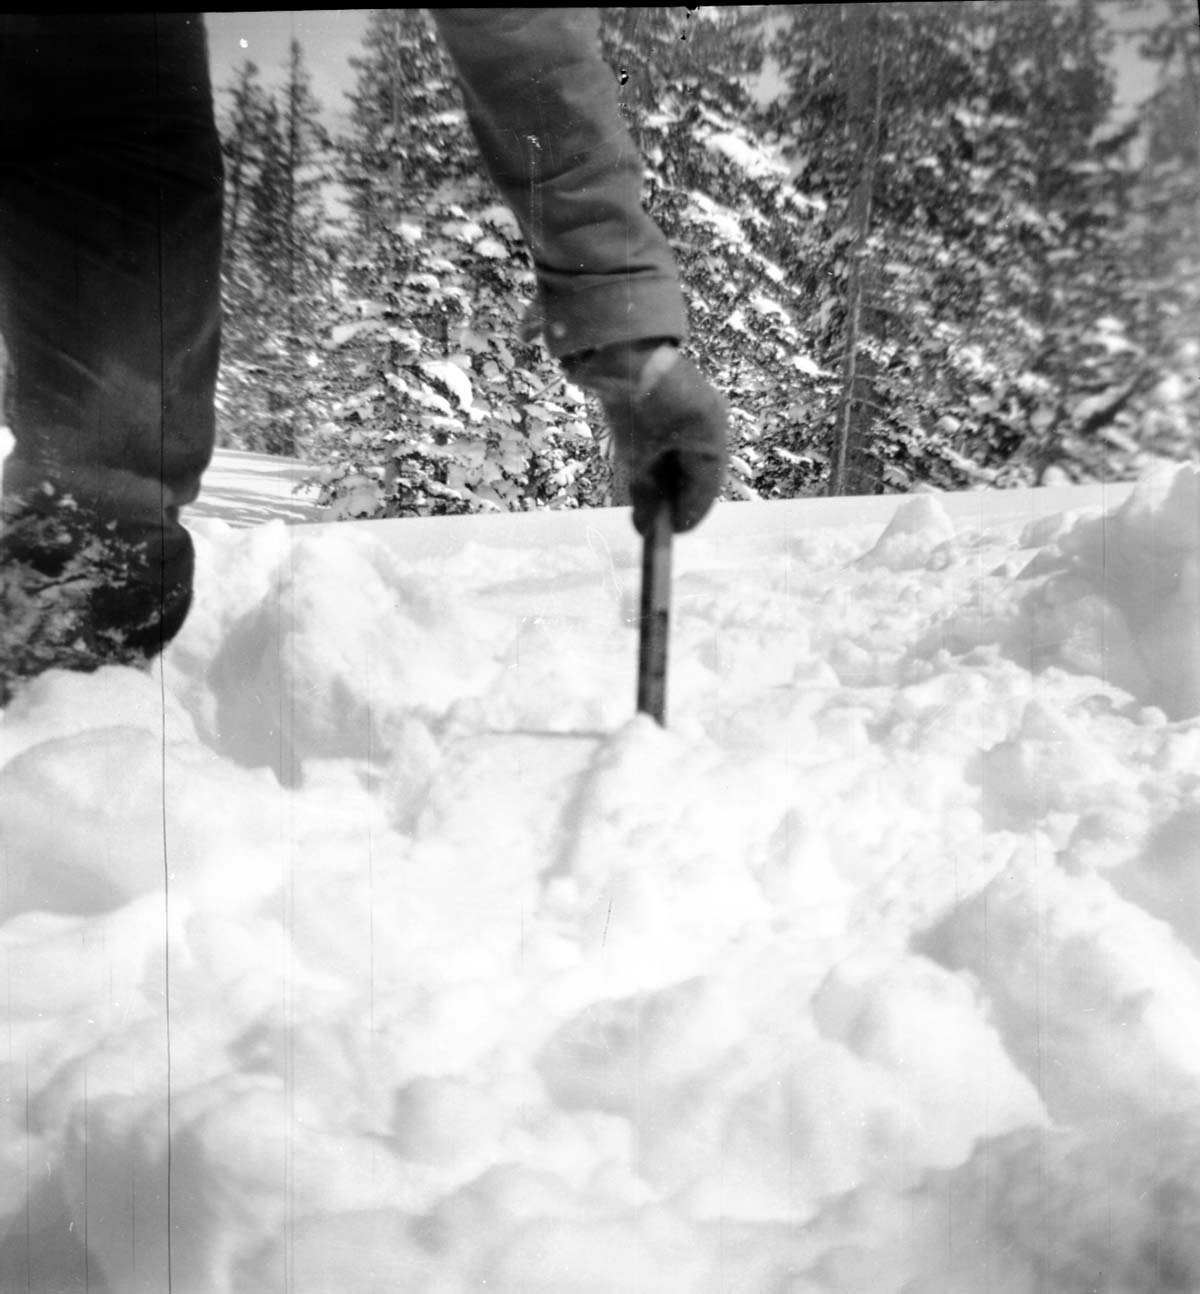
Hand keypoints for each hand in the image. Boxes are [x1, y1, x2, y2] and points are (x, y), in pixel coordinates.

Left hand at [564, 340, 726, 534]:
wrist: (620, 346)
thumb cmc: (633, 402)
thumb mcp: (636, 455)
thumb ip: (644, 494)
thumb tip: (645, 529)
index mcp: (711, 438)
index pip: (706, 492)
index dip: (686, 517)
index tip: (666, 537)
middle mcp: (714, 425)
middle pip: (700, 476)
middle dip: (676, 499)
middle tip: (652, 520)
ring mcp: (702, 411)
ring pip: (689, 459)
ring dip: (668, 478)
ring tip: (646, 493)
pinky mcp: (685, 402)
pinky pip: (681, 441)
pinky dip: (665, 458)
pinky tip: (647, 465)